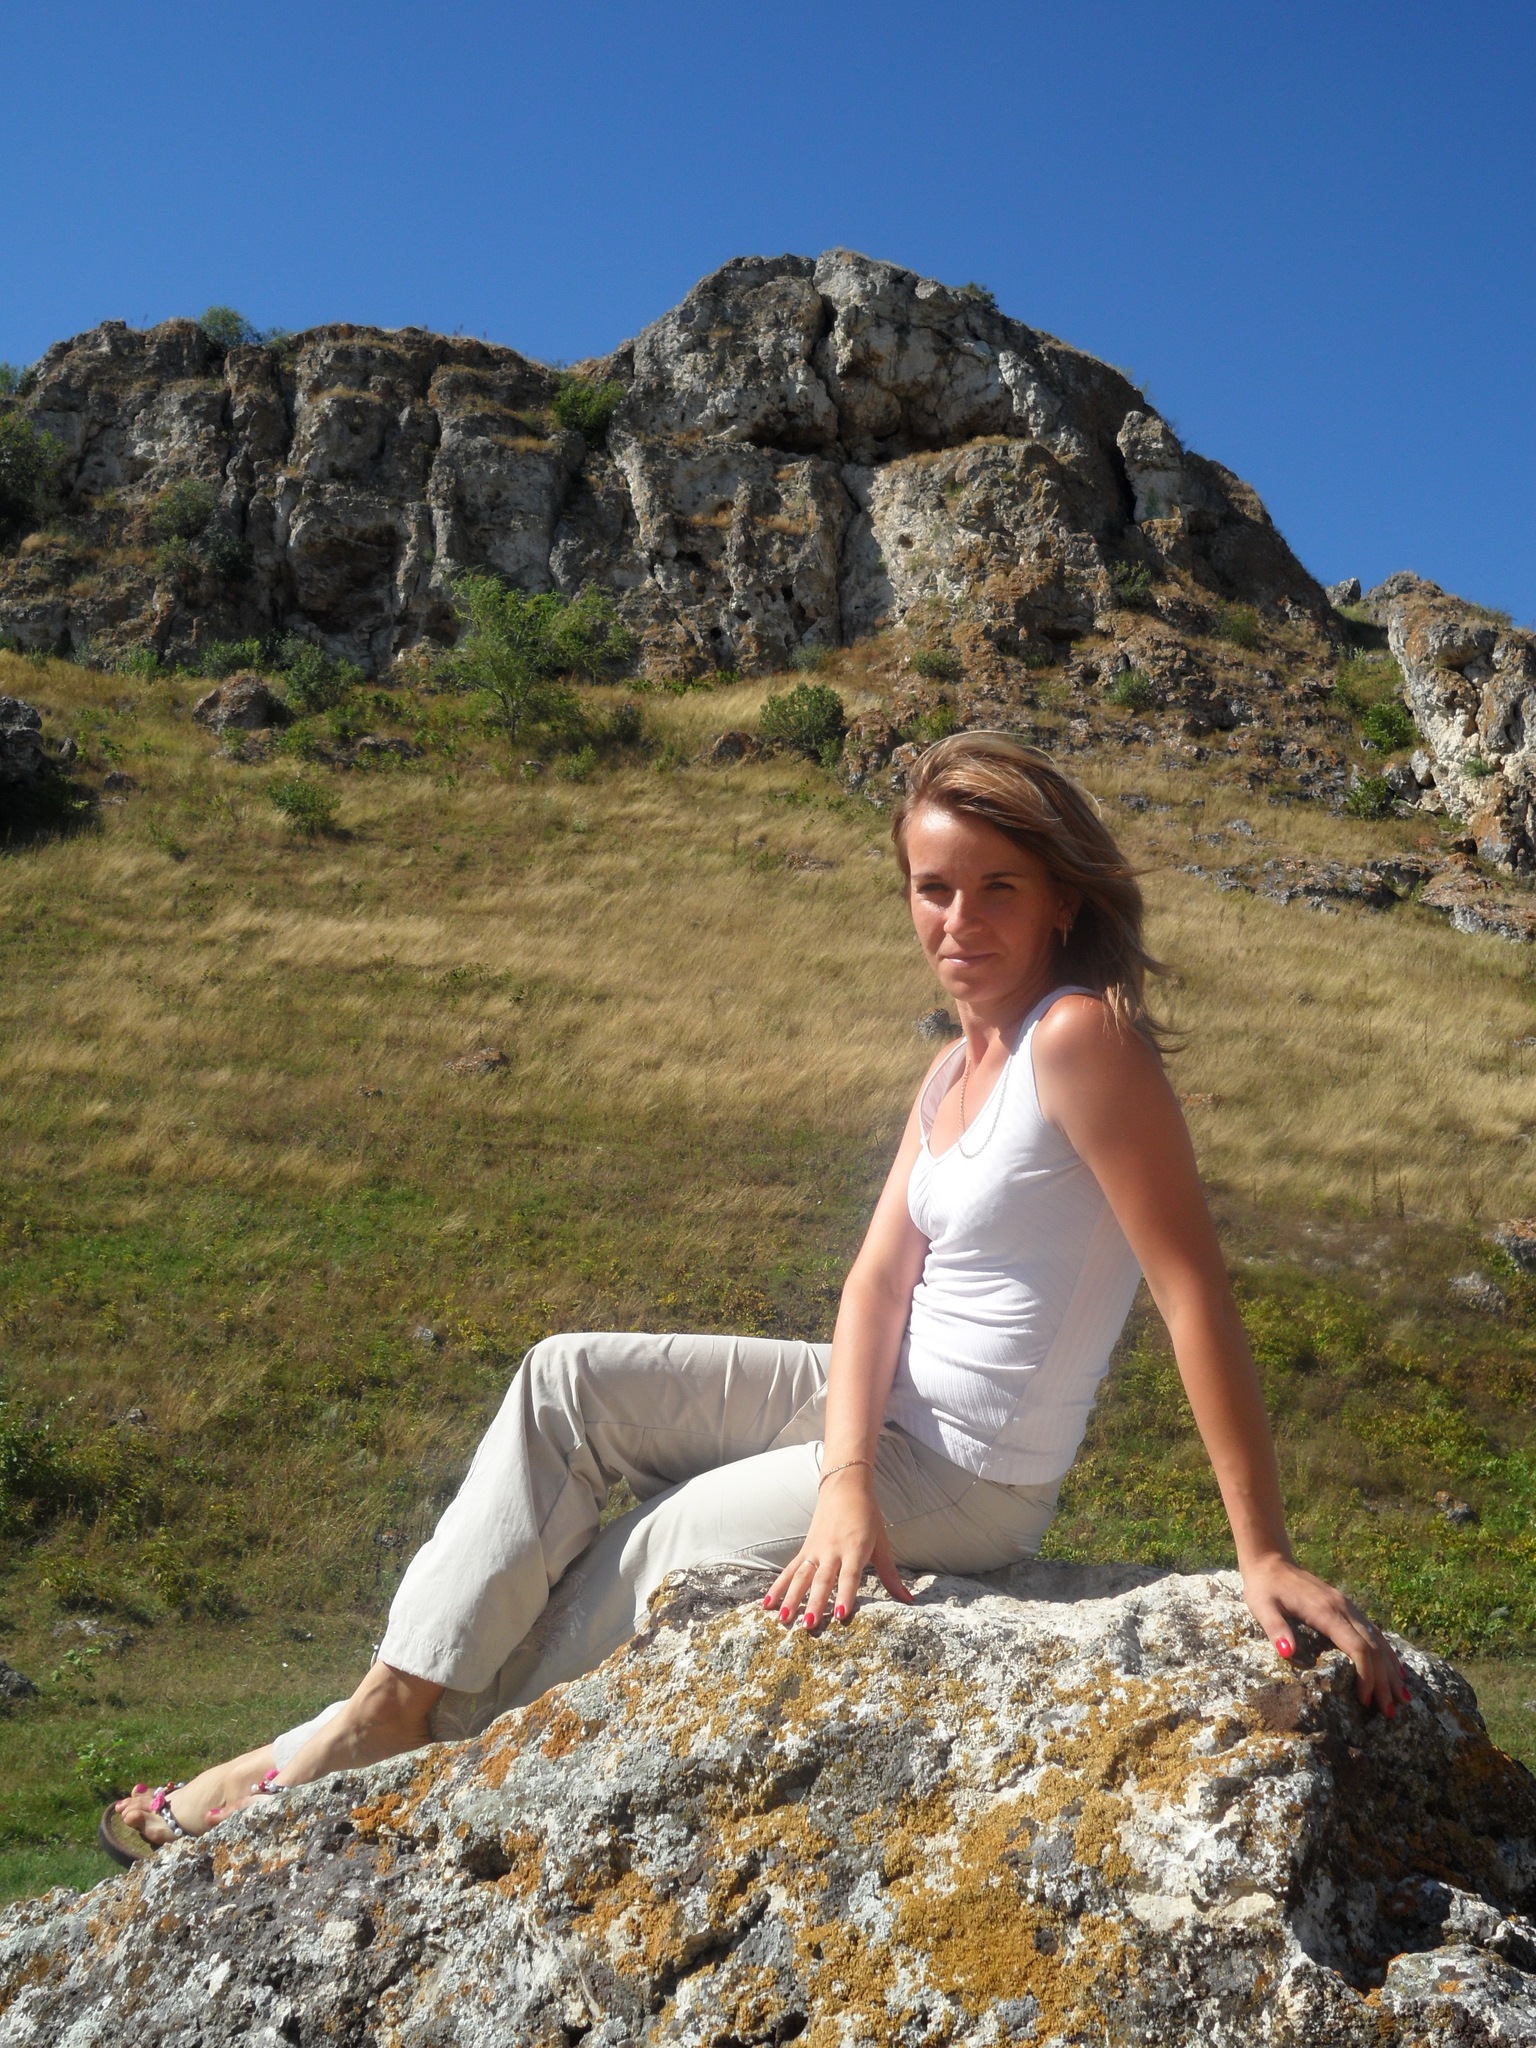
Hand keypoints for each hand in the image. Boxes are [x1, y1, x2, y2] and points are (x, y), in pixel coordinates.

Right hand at [764, 1466, 912, 1629]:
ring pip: (801, 1576)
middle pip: (822, 1580)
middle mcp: (833, 1550)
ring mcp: (816, 1549)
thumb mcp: (882, 1543)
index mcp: (855, 1548)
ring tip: (783, 1619)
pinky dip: (778, 1586)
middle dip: (815, 1603)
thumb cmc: (867, 1516)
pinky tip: (767, 1604)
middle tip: (809, 1625)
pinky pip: (790, 1570)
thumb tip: (908, 1600)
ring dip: (791, 1598)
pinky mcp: (805, 1549)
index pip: (850, 1575)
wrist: (844, 1485)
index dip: (846, 1594)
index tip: (841, 1614)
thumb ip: (890, 1575)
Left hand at [1242, 1554, 1410, 1717]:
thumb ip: (1276, 1628)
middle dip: (1383, 1681)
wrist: (1271, 1560)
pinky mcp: (1346, 1606)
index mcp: (1325, 1611)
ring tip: (1402, 1697)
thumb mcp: (1262, 1607)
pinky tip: (1395, 1668)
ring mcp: (1347, 1606)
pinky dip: (1386, 1652)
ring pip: (1378, 1640)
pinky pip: (1372, 1631)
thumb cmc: (1264, 1587)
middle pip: (1373, 1648)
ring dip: (1390, 1669)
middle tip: (1390, 1712)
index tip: (1366, 1700)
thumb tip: (1288, 1652)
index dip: (1365, 1675)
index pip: (1357, 1647)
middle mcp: (1343, 1608)